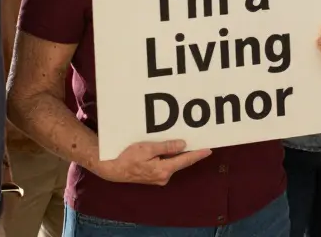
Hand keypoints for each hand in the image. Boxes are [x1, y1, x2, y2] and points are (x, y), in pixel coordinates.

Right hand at [93, 139, 211, 185]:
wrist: (111, 169)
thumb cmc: (127, 157)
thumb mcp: (147, 149)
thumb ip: (166, 147)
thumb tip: (183, 145)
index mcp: (164, 170)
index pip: (186, 160)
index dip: (198, 154)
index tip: (209, 149)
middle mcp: (164, 176)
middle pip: (181, 162)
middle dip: (190, 153)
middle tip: (200, 142)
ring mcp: (158, 178)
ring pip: (173, 163)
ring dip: (179, 154)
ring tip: (187, 143)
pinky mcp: (153, 176)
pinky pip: (166, 164)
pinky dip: (170, 157)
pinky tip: (171, 150)